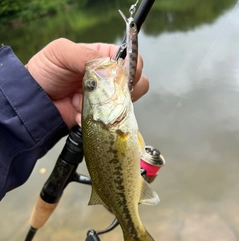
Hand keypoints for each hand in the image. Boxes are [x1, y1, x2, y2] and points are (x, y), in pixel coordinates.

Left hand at [25, 38, 148, 129]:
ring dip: (111, 106)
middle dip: (126, 90)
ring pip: (125, 104)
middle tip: (109, 92)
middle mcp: (108, 78)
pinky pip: (109, 120)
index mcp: (103, 57)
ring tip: (91, 104)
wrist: (33, 100)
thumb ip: (86, 55)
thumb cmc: (45, 71)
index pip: (131, 60)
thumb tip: (110, 66)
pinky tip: (80, 115)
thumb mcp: (61, 52)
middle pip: (136, 83)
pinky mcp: (99, 116)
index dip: (132, 67)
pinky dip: (97, 120)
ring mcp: (105, 99)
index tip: (122, 76)